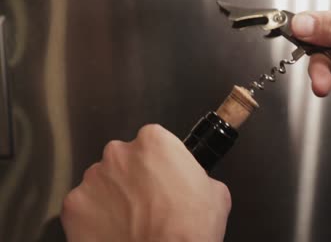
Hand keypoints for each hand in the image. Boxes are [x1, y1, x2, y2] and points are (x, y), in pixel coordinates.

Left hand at [61, 125, 230, 241]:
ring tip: (131, 220)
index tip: (162, 176)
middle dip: (133, 176)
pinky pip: (84, 207)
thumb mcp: (215, 192)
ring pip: (102, 182)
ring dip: (113, 196)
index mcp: (153, 141)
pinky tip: (114, 231)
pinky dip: (95, 218)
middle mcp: (118, 153)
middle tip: (148, 201)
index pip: (152, 141)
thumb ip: (196, 176)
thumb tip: (193, 182)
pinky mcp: (74, 207)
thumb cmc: (189, 229)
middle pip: (124, 159)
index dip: (159, 161)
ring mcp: (93, 180)